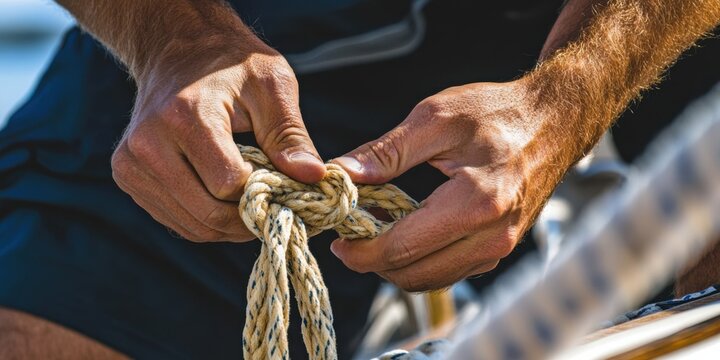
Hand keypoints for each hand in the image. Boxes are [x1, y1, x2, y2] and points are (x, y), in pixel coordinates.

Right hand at [111, 31, 324, 241]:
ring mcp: (131, 164)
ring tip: (254, 201)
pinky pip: (177, 221)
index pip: (229, 184)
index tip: (286, 184)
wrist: (178, 50)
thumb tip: (313, 176)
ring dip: (230, 225)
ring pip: (193, 226)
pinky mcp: (127, 177)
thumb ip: (291, 135)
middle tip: (276, 205)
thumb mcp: (272, 86)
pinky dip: (208, 221)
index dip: (264, 192)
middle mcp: (148, 144)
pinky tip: (227, 201)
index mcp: (184, 116)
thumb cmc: (232, 65)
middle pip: (208, 213)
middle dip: (249, 217)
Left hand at [331, 79, 566, 290]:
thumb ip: (388, 151)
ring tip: (374, 229)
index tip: (337, 237)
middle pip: (412, 275)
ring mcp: (499, 249)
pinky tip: (405, 231)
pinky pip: (447, 272)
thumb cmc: (497, 112)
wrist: (553, 122)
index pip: (402, 249)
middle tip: (349, 234)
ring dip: (394, 264)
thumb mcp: (436, 116)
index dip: (361, 250)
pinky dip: (419, 260)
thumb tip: (345, 175)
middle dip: (372, 261)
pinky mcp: (499, 251)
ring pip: (428, 280)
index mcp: (475, 203)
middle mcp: (491, 237)